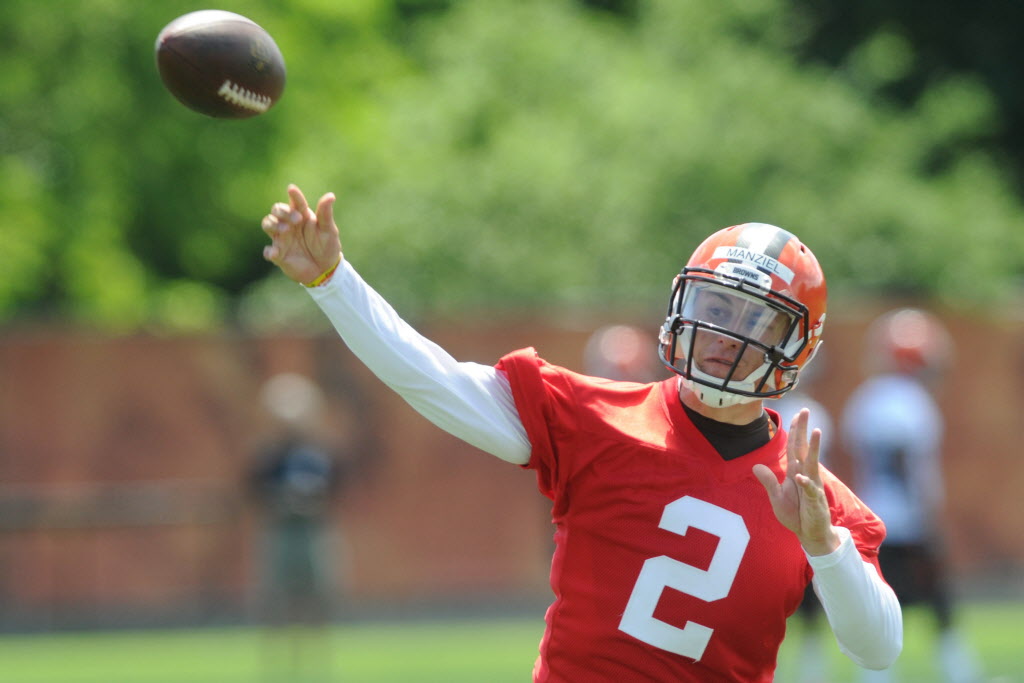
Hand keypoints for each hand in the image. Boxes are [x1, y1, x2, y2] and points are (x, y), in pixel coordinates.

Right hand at [261, 184, 340, 284]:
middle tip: (297, 220)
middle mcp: (289, 224)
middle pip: (276, 210)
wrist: (325, 270)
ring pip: (267, 224)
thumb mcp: (328, 230)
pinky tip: (274, 253)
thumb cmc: (326, 246)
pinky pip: (268, 251)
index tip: (292, 189)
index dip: (294, 195)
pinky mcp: (279, 254)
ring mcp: (282, 238)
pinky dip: (269, 251)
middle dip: (283, 211)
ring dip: (273, 224)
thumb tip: (330, 195)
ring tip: (285, 230)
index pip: (295, 202)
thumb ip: (326, 214)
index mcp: (302, 216)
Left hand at [752, 408, 839, 555]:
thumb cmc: (796, 514)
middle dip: (804, 430)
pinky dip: (806, 483)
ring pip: (812, 463)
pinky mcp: (815, 501)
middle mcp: (805, 475)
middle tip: (806, 411)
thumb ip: (768, 481)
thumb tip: (756, 465)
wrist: (809, 533)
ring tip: (817, 431)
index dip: (795, 431)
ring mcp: (812, 486)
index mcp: (795, 472)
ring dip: (814, 448)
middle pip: (804, 448)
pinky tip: (801, 477)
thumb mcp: (777, 497)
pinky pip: (810, 490)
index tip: (796, 414)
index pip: (794, 447)